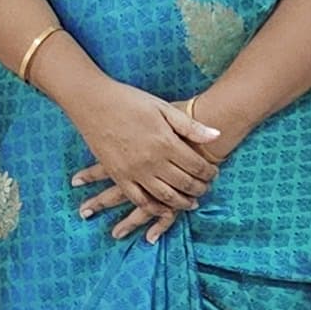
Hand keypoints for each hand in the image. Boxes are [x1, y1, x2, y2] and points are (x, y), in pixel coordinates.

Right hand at [66, 78, 222, 238]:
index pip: (197, 166)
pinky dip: (155, 208)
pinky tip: (164, 208)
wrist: (93, 102)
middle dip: (200, 188)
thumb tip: (217, 135)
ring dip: (182, 202)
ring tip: (191, 202)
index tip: (214, 173)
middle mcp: (152, 161)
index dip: (209, 172)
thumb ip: (190, 126)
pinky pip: (140, 200)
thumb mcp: (162, 108)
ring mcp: (135, 171)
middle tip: (206, 188)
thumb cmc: (129, 100)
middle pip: (185, 183)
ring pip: (166, 196)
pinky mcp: (119, 176)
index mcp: (166, 142)